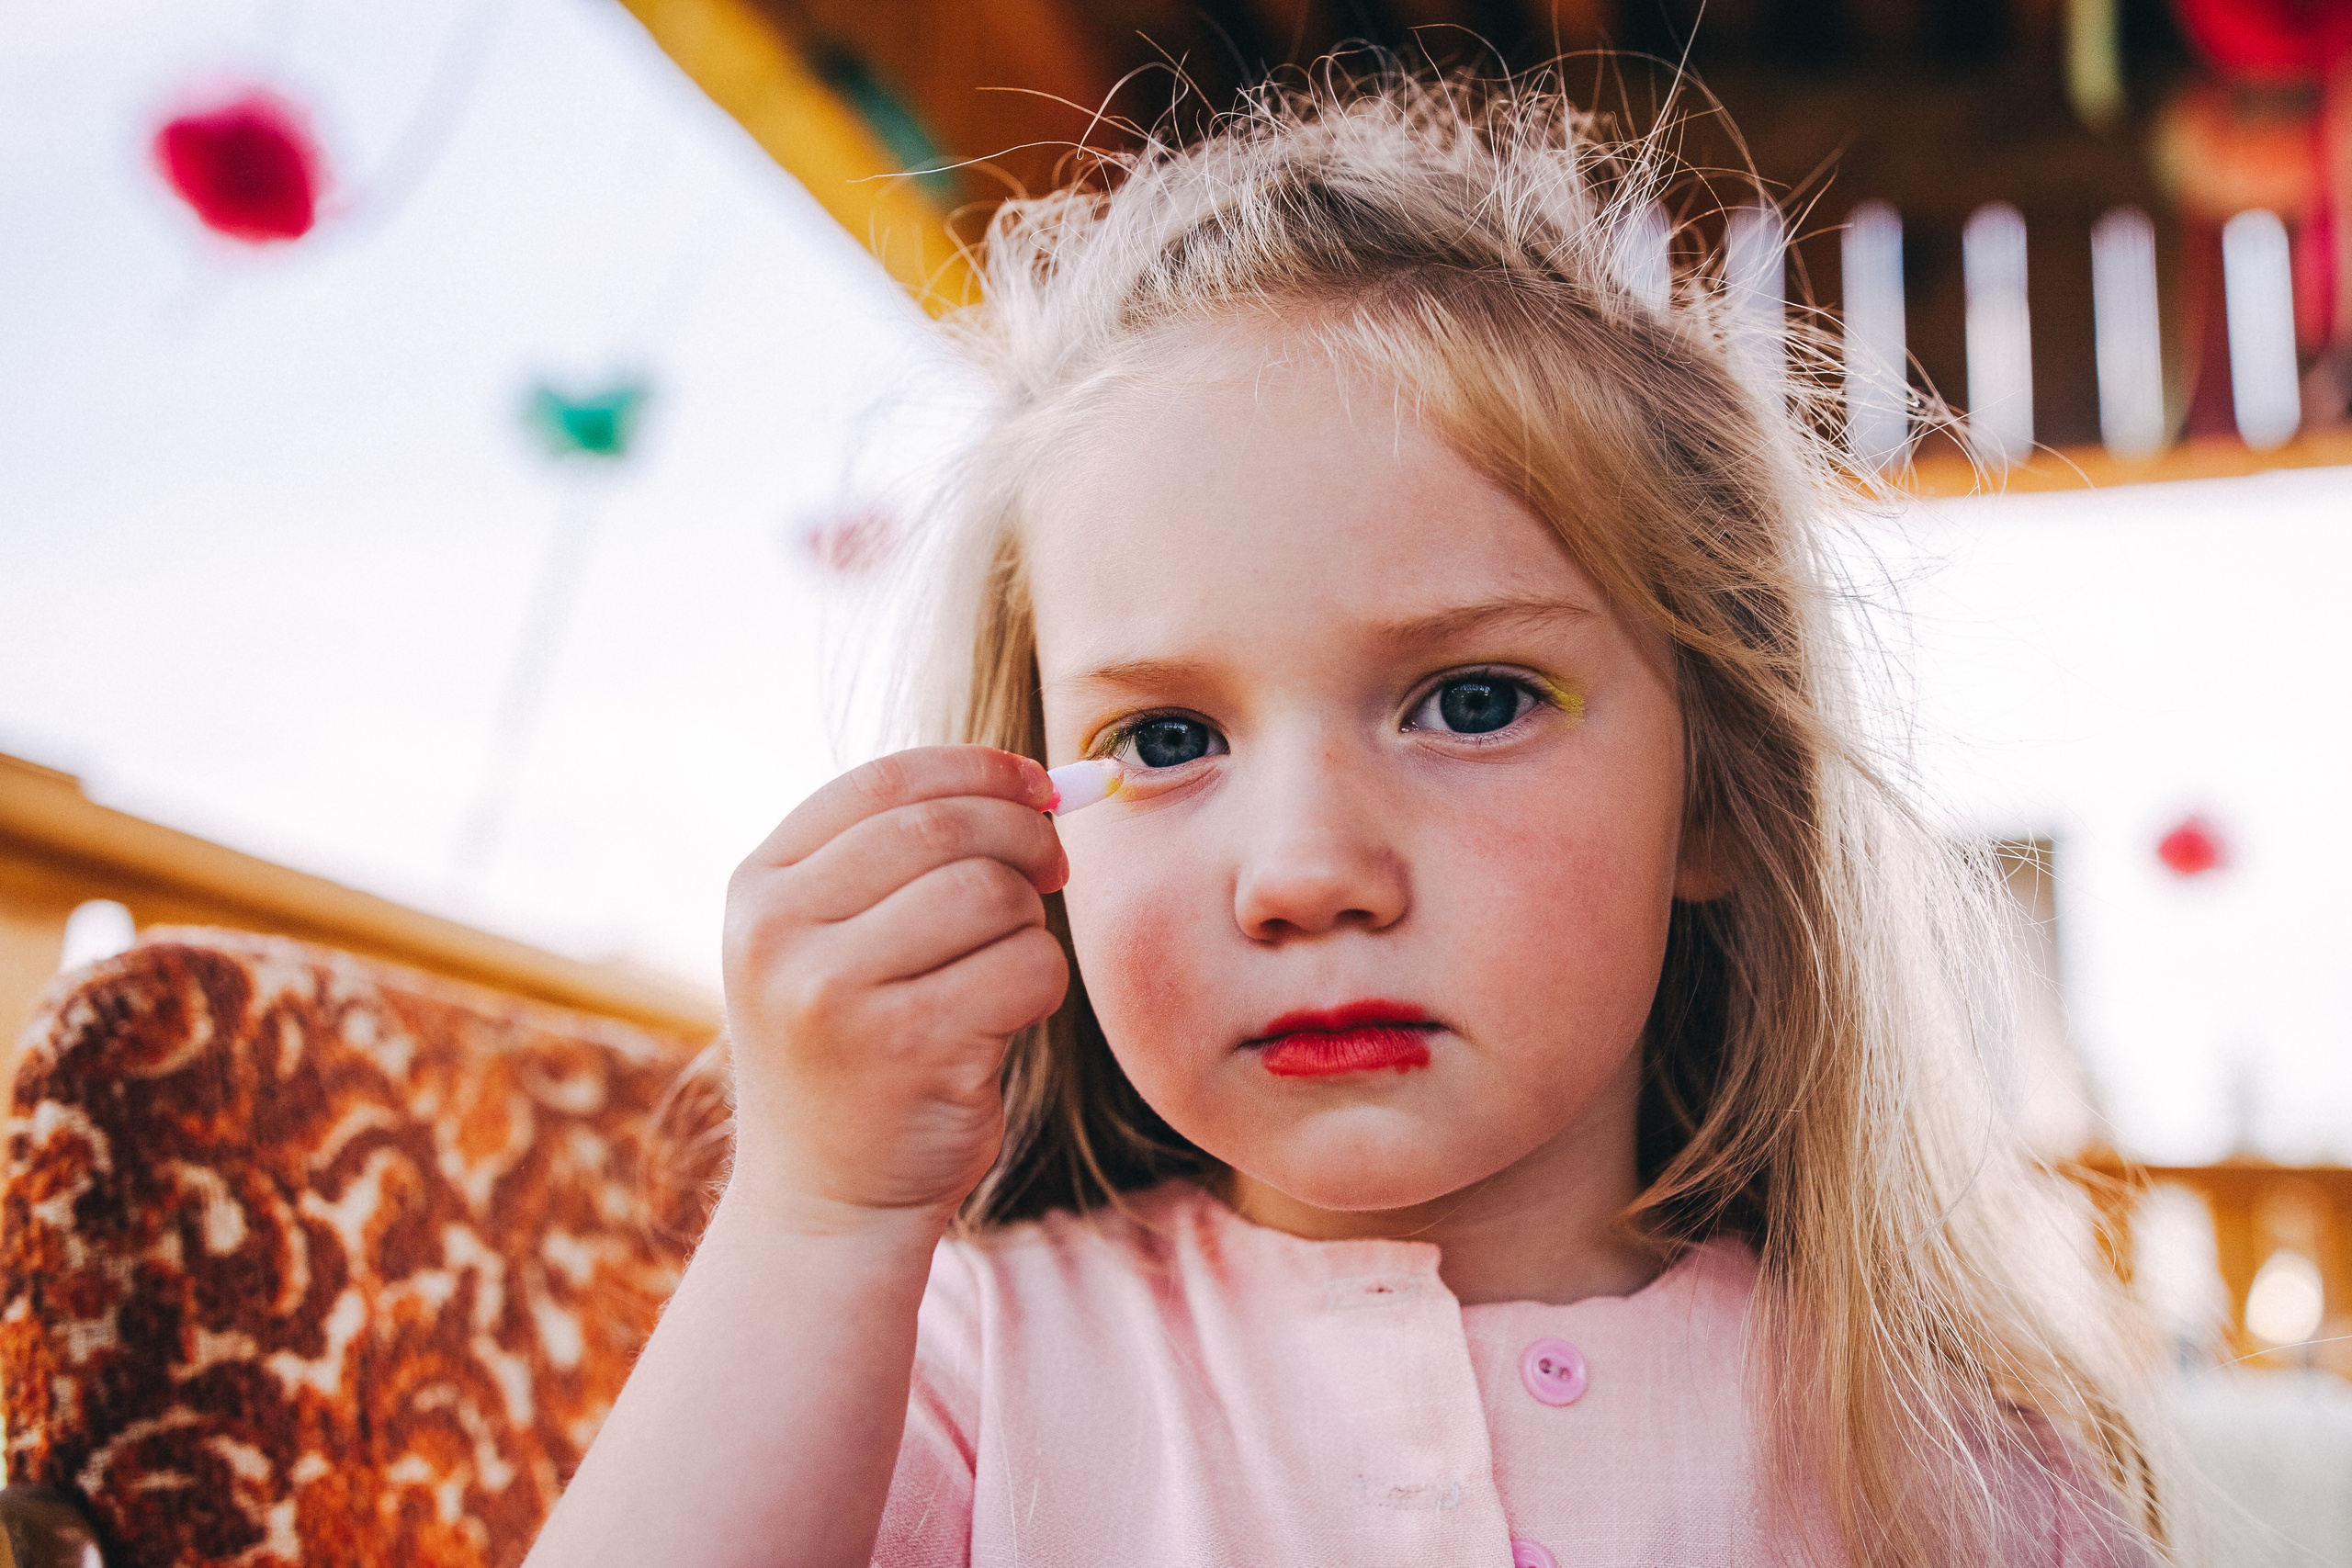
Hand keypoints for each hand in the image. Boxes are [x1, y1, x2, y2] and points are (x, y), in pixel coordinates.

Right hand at [722, 746, 1069, 1231]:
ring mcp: (837, 991)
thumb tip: (1048, 784)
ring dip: (1028, 921)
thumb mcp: (831, 941)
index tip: (1039, 785)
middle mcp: (781, 932)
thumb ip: (904, 858)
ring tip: (1005, 962)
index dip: (978, 769)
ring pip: (992, 893)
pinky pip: (1025, 967)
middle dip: (1024, 837)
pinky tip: (1007, 1019)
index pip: (884, 782)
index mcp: (760, 887)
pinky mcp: (909, 1048)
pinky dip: (1042, 984)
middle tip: (1050, 871)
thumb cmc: (854, 1052)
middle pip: (946, 829)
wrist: (826, 1200)